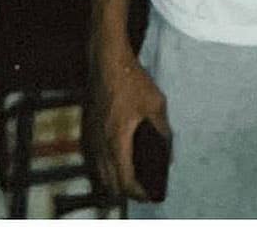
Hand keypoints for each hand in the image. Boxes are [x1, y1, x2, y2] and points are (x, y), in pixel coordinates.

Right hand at [86, 44, 169, 201]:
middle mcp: (100, 145)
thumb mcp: (155, 104)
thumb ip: (162, 129)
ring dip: (114, 179)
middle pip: (110, 183)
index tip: (150, 194)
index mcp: (117, 141)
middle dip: (126, 190)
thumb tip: (168, 150)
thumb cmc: (132, 81)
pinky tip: (118, 159)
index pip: (125, 181)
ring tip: (133, 178)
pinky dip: (106, 166)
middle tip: (143, 189)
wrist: (107, 62)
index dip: (138, 192)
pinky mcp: (88, 130)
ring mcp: (91, 138)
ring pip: (100, 172)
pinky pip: (95, 158)